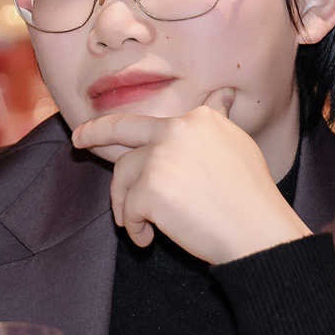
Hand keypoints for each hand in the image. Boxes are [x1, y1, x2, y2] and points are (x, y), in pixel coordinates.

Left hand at [70, 87, 311, 264]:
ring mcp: (160, 158)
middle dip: (94, 132)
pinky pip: (128, 209)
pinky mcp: (149, 188)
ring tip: (139, 227)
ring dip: (126, 205)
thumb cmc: (250, 198)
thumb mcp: (236, 146)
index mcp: (198, 119)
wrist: (257, 232)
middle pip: (121, 129)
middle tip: (78, 140)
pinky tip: (149, 240)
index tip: (100, 127)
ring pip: (124, 177)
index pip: (153, 122)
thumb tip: (224, 94)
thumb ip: (218, 121)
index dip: (125, 127)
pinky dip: (135, 228)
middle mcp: (176, 130)